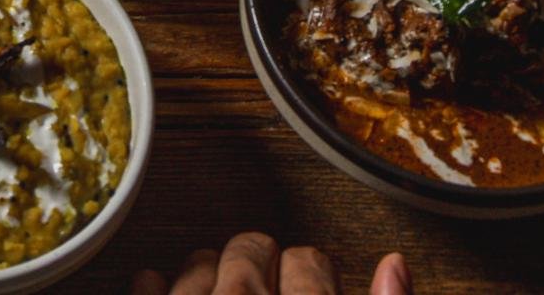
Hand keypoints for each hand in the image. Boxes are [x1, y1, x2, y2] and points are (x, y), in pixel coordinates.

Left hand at [133, 232, 409, 294]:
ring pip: (198, 266)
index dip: (312, 276)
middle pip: (251, 251)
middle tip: (268, 287)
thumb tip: (397, 265)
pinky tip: (163, 293)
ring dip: (212, 278)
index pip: (311, 264)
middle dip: (262, 266)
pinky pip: (146, 286)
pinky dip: (155, 288)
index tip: (309, 284)